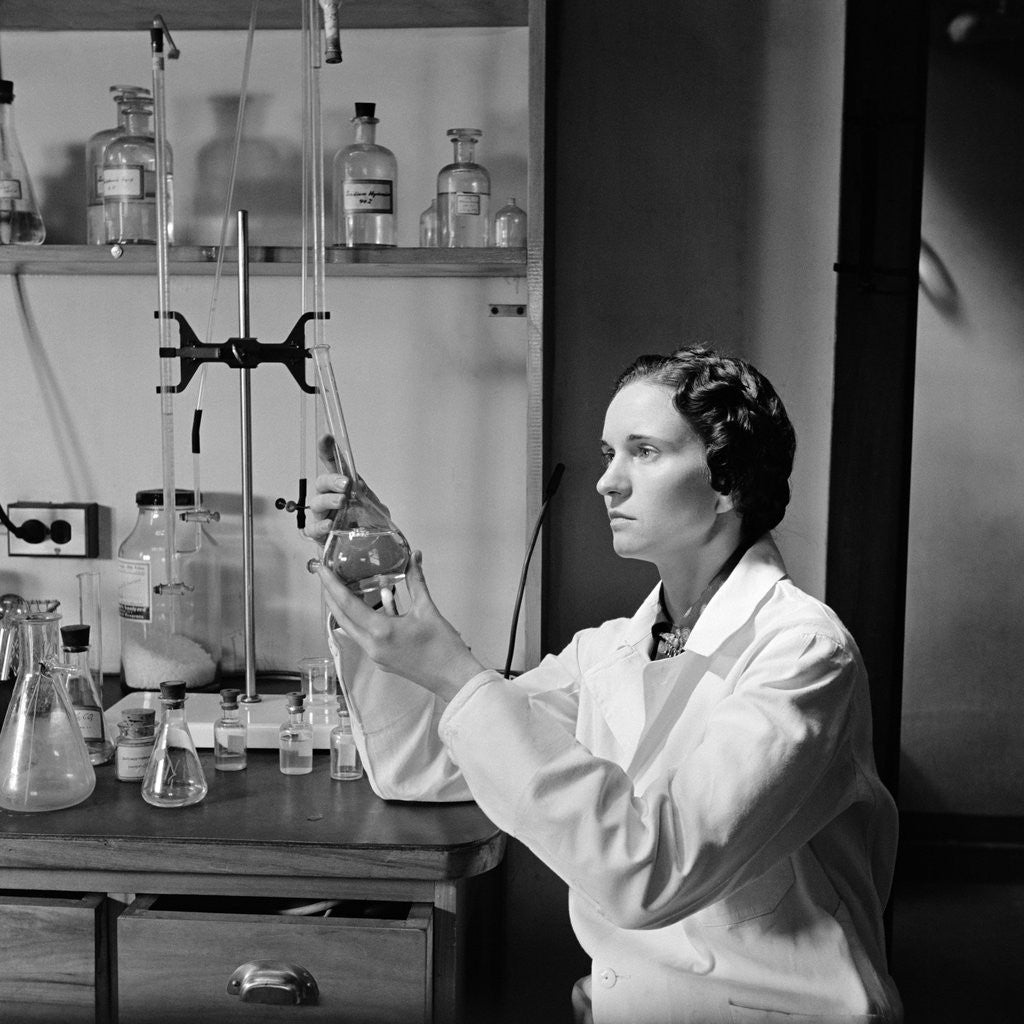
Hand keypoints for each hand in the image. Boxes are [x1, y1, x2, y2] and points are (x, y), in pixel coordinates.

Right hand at [303, 434, 389, 544]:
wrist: (369, 551)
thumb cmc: (368, 525)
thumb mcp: (377, 509)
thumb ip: (368, 497)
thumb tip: (358, 486)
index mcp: (344, 488)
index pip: (334, 466)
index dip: (328, 451)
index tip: (327, 438)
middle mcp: (330, 499)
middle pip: (322, 482)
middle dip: (332, 480)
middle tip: (345, 484)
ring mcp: (323, 516)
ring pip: (316, 503)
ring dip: (328, 500)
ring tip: (341, 502)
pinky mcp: (320, 536)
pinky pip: (313, 529)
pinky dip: (320, 526)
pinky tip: (330, 524)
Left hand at [316, 550, 484, 701]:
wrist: (454, 678)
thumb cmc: (443, 647)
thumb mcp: (427, 609)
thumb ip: (416, 581)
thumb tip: (413, 556)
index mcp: (380, 632)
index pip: (346, 604)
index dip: (331, 584)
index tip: (321, 568)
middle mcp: (371, 646)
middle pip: (341, 617)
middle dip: (331, 594)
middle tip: (327, 573)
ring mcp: (375, 655)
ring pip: (352, 626)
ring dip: (347, 607)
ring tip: (346, 585)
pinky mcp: (382, 660)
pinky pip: (366, 635)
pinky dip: (367, 617)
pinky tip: (382, 601)